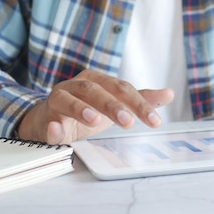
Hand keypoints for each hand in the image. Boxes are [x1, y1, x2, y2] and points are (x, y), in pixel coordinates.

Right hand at [17, 70, 173, 144]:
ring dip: (81, 109)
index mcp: (98, 81)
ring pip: (68, 99)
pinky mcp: (44, 117)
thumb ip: (139, 99)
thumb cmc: (85, 111)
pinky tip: (57, 131)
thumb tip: (169, 93)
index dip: (139, 103)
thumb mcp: (114, 105)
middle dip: (112, 105)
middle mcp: (77, 86)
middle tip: (128, 122)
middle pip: (95, 91)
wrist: (48, 119)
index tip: (155, 121)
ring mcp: (58, 100)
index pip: (121, 89)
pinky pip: (46, 121)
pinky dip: (52, 126)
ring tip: (94, 121)